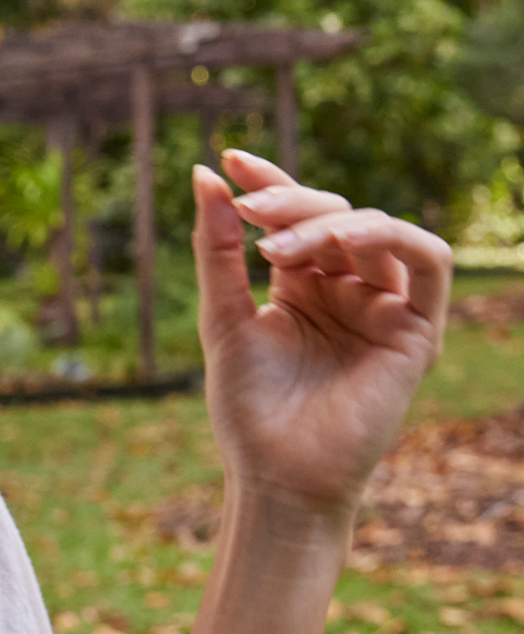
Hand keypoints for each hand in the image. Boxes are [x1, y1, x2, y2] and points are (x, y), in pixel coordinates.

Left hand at [192, 149, 451, 518]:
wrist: (276, 474)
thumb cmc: (247, 406)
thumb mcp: (223, 317)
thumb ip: (218, 249)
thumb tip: (202, 176)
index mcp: (302, 285)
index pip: (294, 218)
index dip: (269, 183)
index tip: (229, 160)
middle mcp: (346, 289)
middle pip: (333, 216)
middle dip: (289, 204)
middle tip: (246, 207)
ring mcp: (383, 307)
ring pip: (376, 232)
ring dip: (328, 224)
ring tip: (276, 245)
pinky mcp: (416, 331)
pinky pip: (430, 265)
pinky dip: (395, 238)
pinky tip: (345, 240)